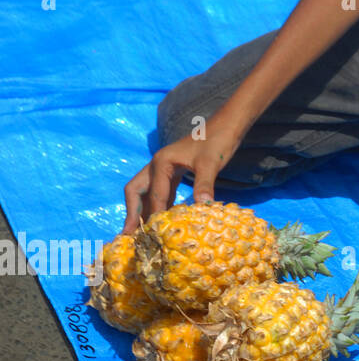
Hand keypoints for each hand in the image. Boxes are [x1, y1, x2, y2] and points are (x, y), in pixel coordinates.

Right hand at [122, 114, 244, 233]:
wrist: (226, 126)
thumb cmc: (217, 140)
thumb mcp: (211, 163)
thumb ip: (204, 184)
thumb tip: (203, 206)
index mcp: (161, 162)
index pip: (154, 194)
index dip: (152, 214)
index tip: (150, 234)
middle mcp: (157, 165)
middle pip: (136, 191)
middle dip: (132, 212)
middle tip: (129, 235)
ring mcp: (164, 167)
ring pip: (147, 191)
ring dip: (144, 210)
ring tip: (142, 233)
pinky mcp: (174, 170)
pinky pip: (161, 190)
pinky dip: (160, 204)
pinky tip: (163, 219)